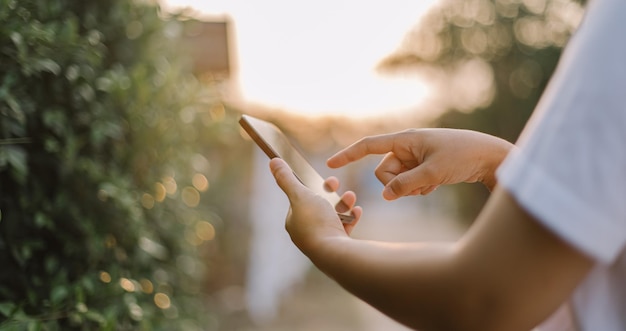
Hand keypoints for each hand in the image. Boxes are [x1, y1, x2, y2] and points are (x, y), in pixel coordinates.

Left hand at [269, 158, 361, 253]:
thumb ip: (287, 178)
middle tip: (335, 183)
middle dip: (329, 193)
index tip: (319, 178)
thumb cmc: (316, 223)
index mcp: (295, 222)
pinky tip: (356, 211)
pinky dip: (351, 218)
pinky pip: (345, 228)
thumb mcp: (300, 194)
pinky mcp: (338, 247)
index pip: (300, 201)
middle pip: (318, 208)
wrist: (335, 253)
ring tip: (350, 196)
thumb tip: (272, 161)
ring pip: (333, 217)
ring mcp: (323, 241)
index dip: (310, 187)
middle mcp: (306, 234)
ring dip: (343, 204)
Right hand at [327, 129, 513, 199]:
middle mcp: (406, 147)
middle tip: (419, 185)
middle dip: (396, 183)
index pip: (369, 146)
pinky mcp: (422, 167)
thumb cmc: (462, 156)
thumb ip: (405, 185)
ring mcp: (414, 158)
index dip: (348, 155)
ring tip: (432, 184)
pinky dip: (418, 188)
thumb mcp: (432, 173)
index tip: (330, 164)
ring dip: (409, 188)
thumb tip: (385, 195)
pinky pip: (408, 183)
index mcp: (405, 139)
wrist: (490, 157)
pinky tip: (436, 184)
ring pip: (395, 180)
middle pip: (382, 172)